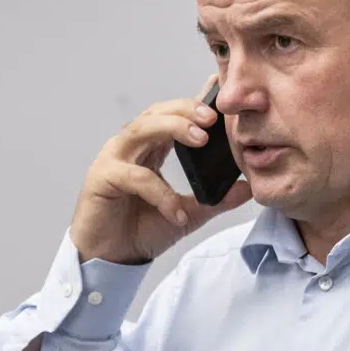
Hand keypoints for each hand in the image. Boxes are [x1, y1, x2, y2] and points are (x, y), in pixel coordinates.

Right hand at [70, 74, 253, 264]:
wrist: (112, 259)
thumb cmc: (141, 231)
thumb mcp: (188, 214)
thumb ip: (215, 200)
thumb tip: (247, 188)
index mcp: (150, 149)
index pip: (171, 115)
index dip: (193, 102)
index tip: (218, 90)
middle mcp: (130, 148)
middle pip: (156, 113)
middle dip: (185, 109)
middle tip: (213, 117)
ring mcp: (113, 159)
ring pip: (141, 130)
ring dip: (172, 129)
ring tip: (200, 139)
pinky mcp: (102, 178)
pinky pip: (135, 177)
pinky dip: (160, 193)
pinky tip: (177, 212)